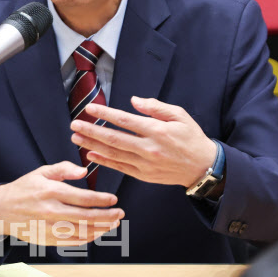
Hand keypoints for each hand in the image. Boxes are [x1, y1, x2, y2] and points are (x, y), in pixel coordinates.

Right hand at [0, 161, 124, 245]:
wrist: (2, 209)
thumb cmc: (24, 188)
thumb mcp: (42, 171)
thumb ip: (64, 168)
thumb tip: (84, 171)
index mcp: (51, 192)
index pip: (83, 198)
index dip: (102, 200)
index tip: (113, 199)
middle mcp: (51, 211)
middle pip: (86, 217)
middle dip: (106, 216)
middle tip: (119, 214)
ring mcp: (49, 228)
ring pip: (81, 232)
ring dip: (100, 229)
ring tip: (113, 224)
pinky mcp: (47, 239)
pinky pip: (72, 242)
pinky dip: (87, 239)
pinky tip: (96, 233)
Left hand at [70, 96, 215, 186]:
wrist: (203, 167)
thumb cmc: (191, 137)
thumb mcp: (179, 115)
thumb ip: (156, 107)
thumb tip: (134, 101)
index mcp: (157, 131)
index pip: (124, 121)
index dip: (105, 114)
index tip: (90, 108)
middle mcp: (149, 149)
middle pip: (114, 139)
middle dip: (91, 131)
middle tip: (74, 125)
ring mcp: (145, 164)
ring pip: (113, 154)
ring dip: (92, 146)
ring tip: (76, 138)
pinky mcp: (144, 175)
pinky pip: (120, 167)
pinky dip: (104, 162)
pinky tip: (90, 155)